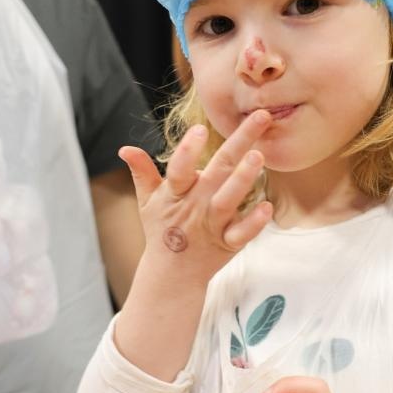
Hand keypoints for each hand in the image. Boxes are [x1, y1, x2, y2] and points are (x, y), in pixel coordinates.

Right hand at [119, 110, 272, 285]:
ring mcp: (212, 225)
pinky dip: (253, 223)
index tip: (200, 128)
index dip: (188, 150)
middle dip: (240, 142)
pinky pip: (241, 234)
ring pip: (229, 200)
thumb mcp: (147, 201)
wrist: (171, 275)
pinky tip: (267, 207)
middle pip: (217, 171)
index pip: (179, 169)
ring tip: (259, 155)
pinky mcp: (227, 244)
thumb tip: (125, 149)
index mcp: (175, 194)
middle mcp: (195, 206)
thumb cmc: (161, 230)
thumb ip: (141, 172)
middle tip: (261, 116)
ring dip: (244, 178)